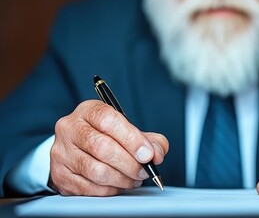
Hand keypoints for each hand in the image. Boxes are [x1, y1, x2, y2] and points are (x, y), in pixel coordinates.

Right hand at [51, 100, 168, 195]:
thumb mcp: (128, 131)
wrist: (78, 150)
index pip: (108, 120)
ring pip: (96, 170)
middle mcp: (69, 128)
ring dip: (122, 179)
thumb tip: (157, 154)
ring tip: (134, 179)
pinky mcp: (60, 175)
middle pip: (102, 147)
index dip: (131, 138)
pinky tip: (118, 185)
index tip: (148, 154)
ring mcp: (61, 152)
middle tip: (144, 171)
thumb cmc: (107, 137)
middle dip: (130, 163)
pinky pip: (89, 188)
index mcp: (88, 111)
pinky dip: (110, 190)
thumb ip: (149, 140)